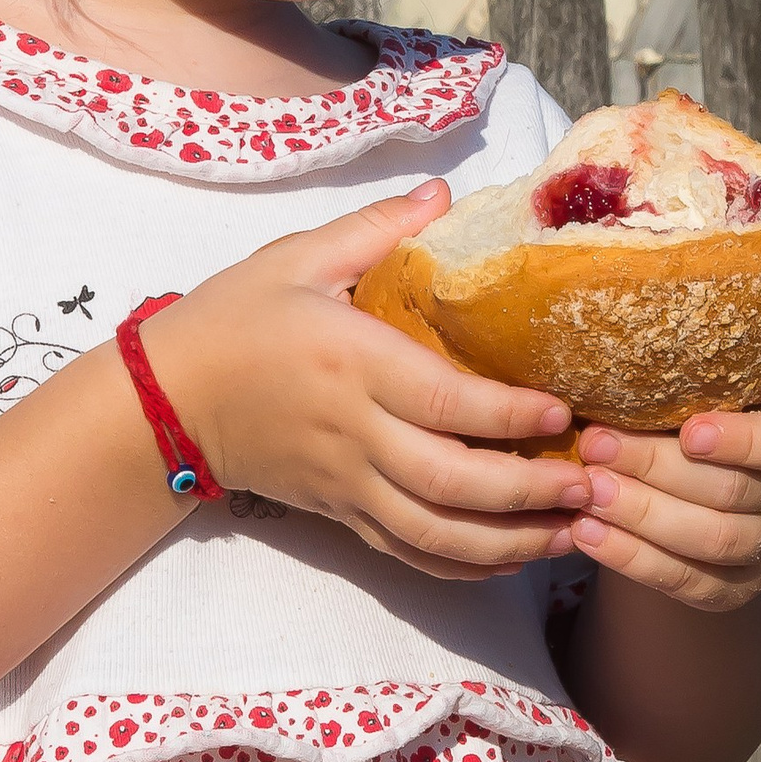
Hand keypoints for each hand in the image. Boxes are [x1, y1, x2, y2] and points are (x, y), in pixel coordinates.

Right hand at [147, 179, 592, 582]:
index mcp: (350, 363)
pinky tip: (512, 560)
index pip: (442, 401)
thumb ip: (375, 227)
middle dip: (529, 492)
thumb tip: (445, 194)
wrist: (166, 400)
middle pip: (449, 482)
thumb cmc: (234, 318)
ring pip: (436, 533)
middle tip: (594, 484)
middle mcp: (353, 433)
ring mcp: (346, 483)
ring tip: (575, 532)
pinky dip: (463, 567)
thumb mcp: (296, 257)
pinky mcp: (339, 513)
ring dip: (511, 542)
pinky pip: (407, 553)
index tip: (561, 412)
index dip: (507, 415)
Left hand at [566, 398, 760, 608]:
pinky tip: (587, 532)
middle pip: (732, 490)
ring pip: (711, 539)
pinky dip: (630, 557)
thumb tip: (602, 368)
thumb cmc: (685, 425)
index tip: (688, 431)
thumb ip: (672, 387)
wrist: (693, 498)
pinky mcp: (733, 590)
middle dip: (657, 468)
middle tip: (596, 446)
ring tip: (587, 491)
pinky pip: (685, 580)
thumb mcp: (693, 397)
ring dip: (641, 514)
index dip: (743, 440)